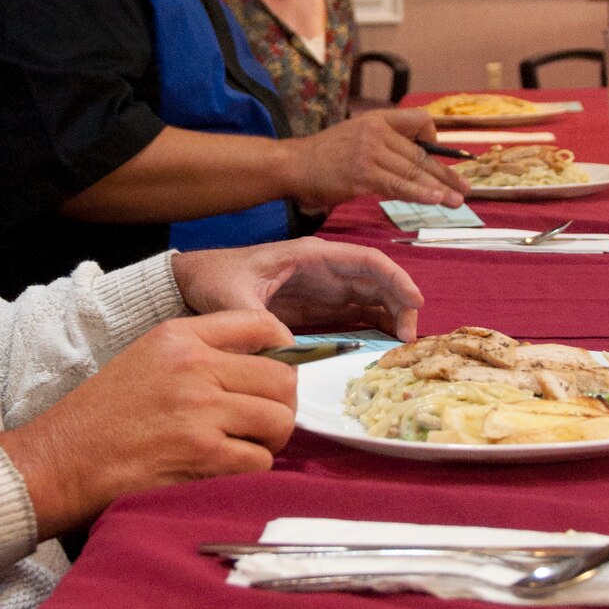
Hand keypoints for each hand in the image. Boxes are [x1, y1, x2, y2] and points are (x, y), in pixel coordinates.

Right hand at [0, 310, 296, 537]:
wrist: (62, 461)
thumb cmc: (100, 417)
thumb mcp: (145, 359)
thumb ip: (198, 353)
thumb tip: (263, 363)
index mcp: (179, 336)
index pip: (260, 324)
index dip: (285, 349)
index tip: (281, 369)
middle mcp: (194, 367)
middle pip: (282, 378)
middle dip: (281, 404)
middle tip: (263, 422)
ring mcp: (201, 412)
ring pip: (279, 420)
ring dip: (269, 440)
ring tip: (243, 447)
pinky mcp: (204, 456)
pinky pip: (260, 461)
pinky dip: (251, 470)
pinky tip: (224, 470)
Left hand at [173, 237, 423, 342]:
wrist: (193, 282)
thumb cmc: (214, 278)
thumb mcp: (233, 299)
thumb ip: (258, 323)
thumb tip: (287, 352)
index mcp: (310, 256)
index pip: (366, 261)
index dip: (396, 279)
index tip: (415, 302)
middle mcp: (324, 270)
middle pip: (377, 282)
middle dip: (401, 304)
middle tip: (409, 339)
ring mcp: (324, 289)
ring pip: (372, 299)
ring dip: (391, 318)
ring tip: (401, 347)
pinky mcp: (318, 309)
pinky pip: (357, 316)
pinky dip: (375, 329)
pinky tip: (384, 348)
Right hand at [281, 108, 464, 211]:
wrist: (291, 164)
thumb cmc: (322, 156)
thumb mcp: (354, 136)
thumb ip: (381, 144)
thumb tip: (409, 162)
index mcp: (376, 120)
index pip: (419, 121)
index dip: (434, 140)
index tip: (441, 158)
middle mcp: (376, 132)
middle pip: (421, 153)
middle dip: (446, 173)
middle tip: (465, 187)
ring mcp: (370, 153)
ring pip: (413, 170)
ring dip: (440, 188)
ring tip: (458, 200)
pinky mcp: (363, 175)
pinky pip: (399, 186)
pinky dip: (420, 194)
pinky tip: (435, 200)